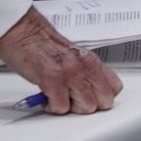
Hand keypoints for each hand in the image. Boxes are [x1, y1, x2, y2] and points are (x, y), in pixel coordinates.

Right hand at [0, 7, 122, 113]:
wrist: (25, 33)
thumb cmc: (44, 45)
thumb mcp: (74, 57)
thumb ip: (85, 72)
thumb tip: (90, 91)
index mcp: (92, 61)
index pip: (115, 87)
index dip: (103, 97)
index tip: (92, 99)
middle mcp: (85, 67)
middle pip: (104, 101)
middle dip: (88, 107)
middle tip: (73, 102)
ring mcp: (71, 74)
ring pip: (86, 107)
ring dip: (71, 108)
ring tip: (58, 99)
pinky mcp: (52, 79)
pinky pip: (61, 107)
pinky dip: (52, 107)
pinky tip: (46, 97)